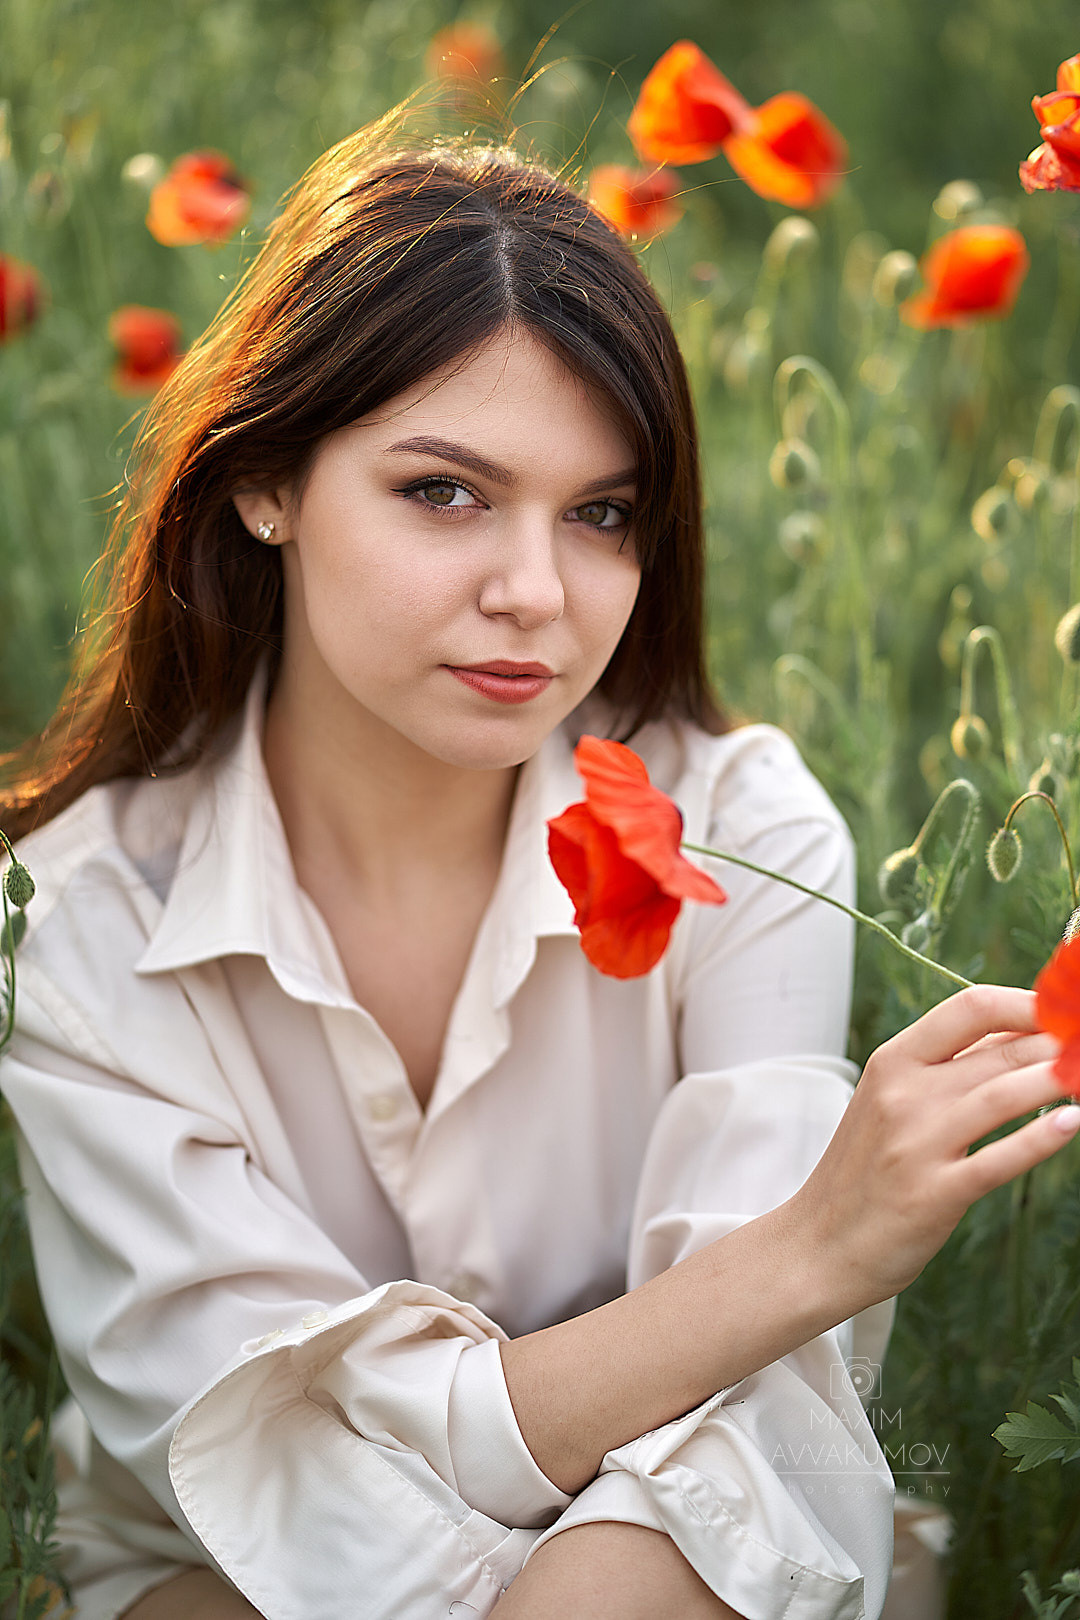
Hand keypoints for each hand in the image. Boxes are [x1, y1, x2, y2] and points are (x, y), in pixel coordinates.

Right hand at [788, 985, 1076, 1310]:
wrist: (817, 1244)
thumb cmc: (864, 1172)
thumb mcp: (890, 1102)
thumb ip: (946, 1069)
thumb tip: (1017, 1035)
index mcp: (893, 1061)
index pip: (970, 1008)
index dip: (1027, 1003)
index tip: (1063, 1011)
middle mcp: (903, 1094)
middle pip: (998, 1049)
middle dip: (1058, 1043)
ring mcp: (916, 1143)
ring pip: (1004, 1095)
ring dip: (1059, 1079)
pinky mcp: (933, 1193)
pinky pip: (999, 1158)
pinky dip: (1041, 1138)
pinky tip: (1072, 1124)